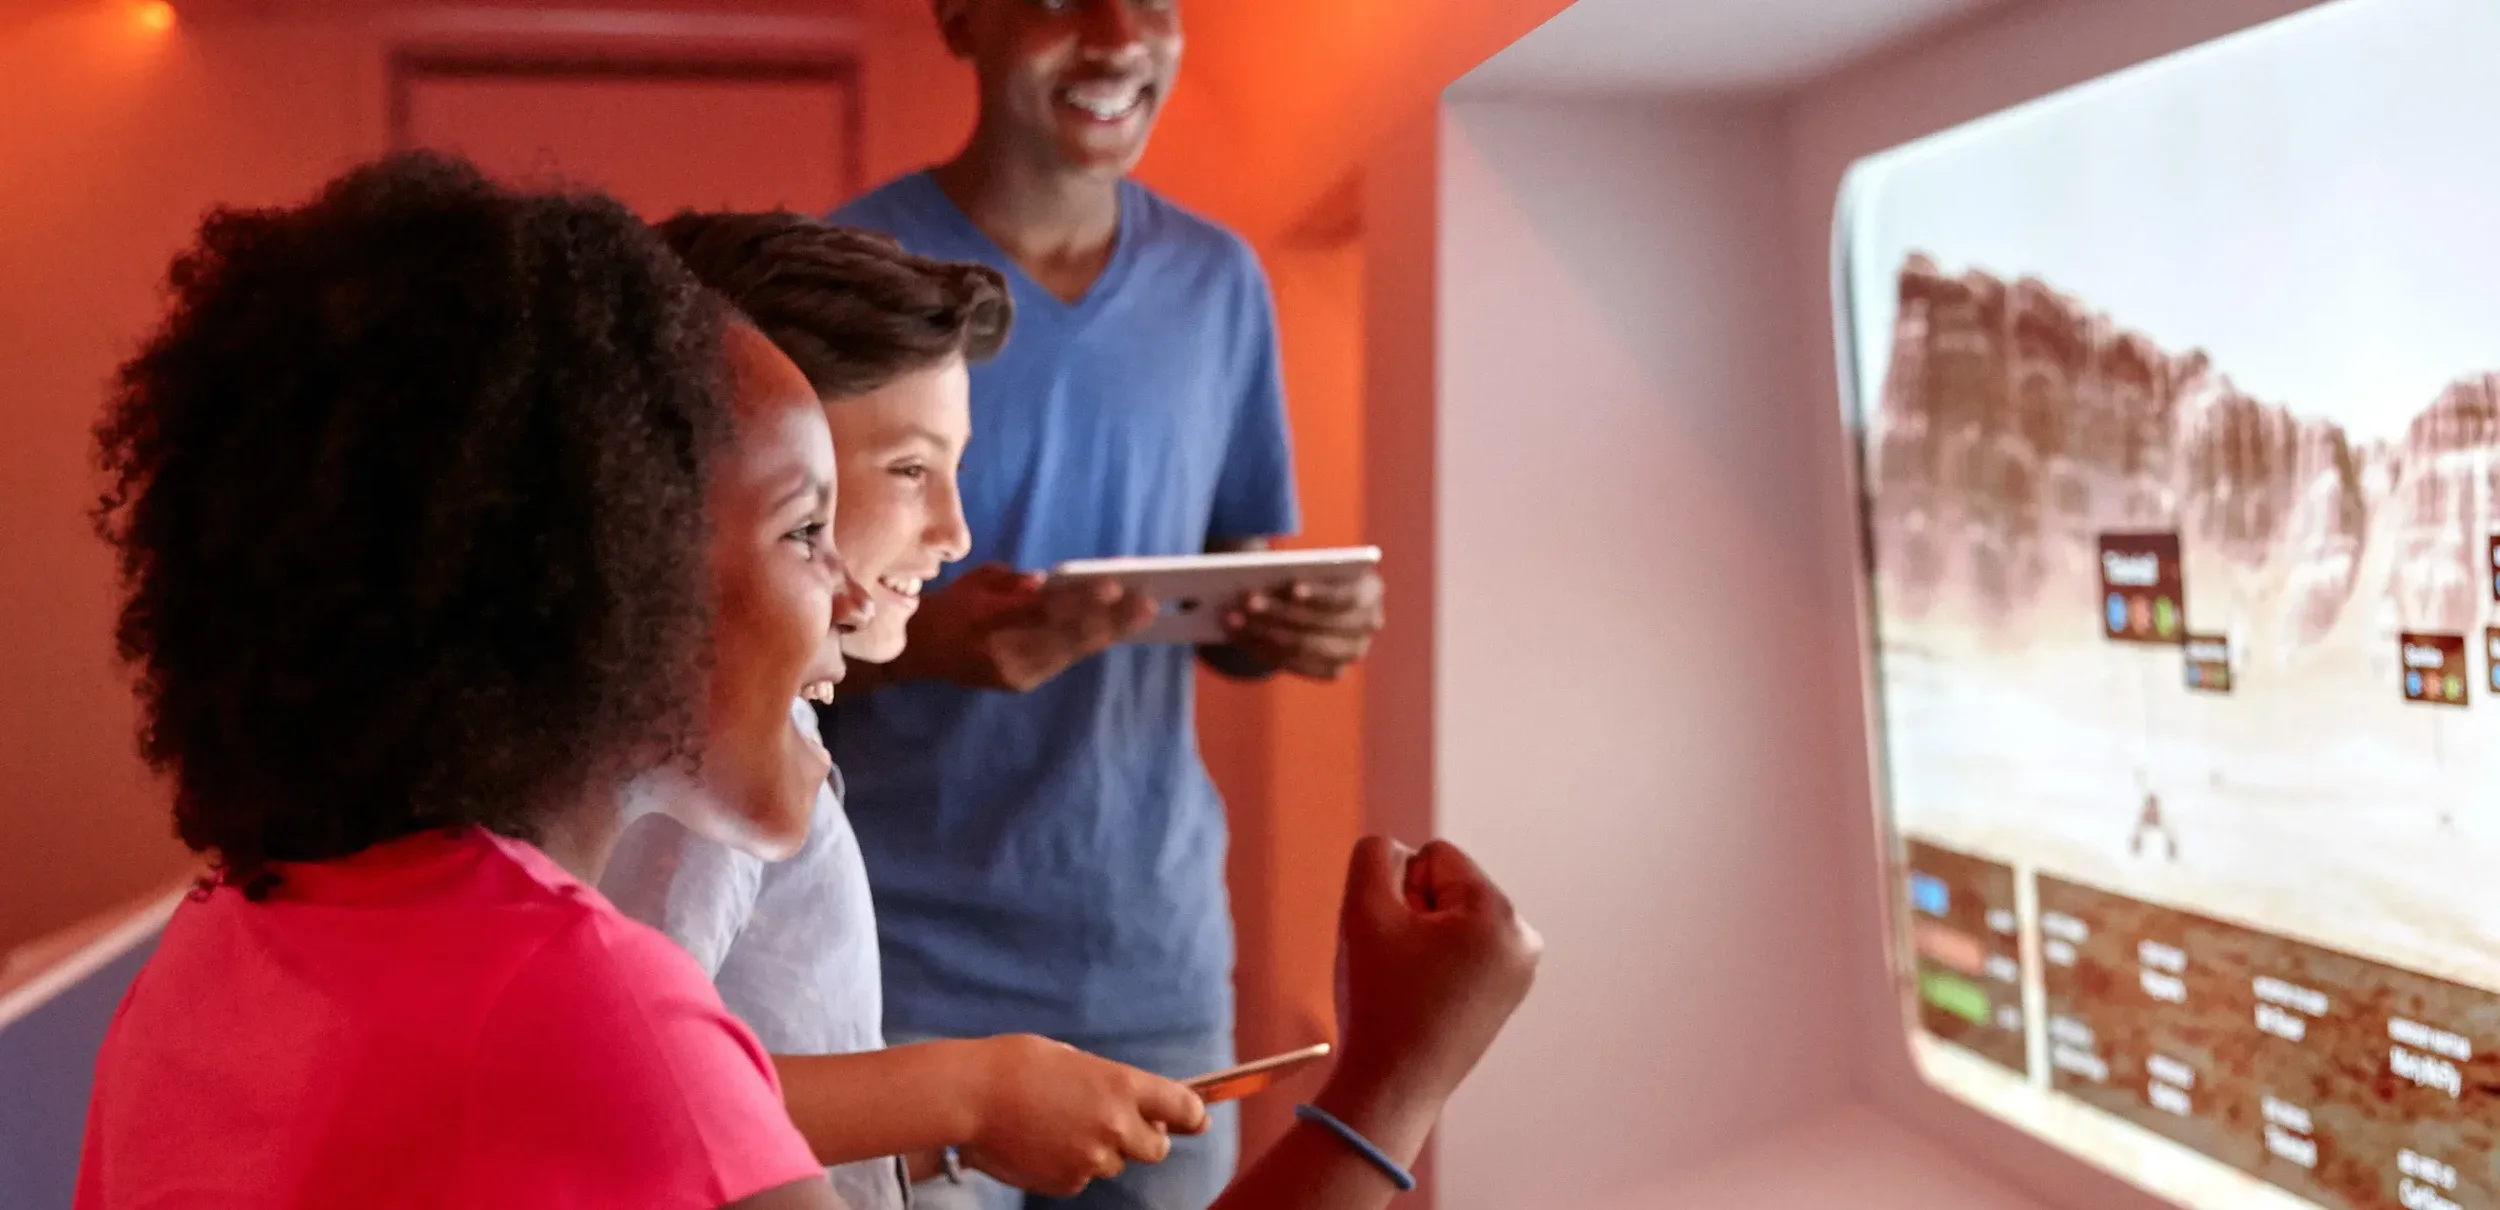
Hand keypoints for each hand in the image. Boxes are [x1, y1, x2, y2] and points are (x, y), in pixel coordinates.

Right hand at [905, 563, 1155, 692]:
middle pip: (1063, 636)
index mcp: (985, 621)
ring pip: (1069, 652)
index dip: (1079, 601)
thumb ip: (1012, 582)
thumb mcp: (977, 581)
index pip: (1040, 611)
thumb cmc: (954, 605)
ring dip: (1107, 633)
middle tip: (1145, 604)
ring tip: (1141, 615)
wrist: (921, 651)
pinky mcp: (1021, 683)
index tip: (1113, 588)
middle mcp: (1002, 654)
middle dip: (1108, 621)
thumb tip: (1043, 582)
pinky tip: (1115, 630)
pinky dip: (1090, 643)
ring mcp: (1013, 674)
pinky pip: (1063, 660)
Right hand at [958, 1034, 1208, 1197]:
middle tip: (1122, 1125)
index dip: (1193, 1115)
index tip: (1197, 1118)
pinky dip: (1070, 1165)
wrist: (969, 1096)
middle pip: (1156, 1148)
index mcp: (1121, 1085)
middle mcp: (1115, 1125)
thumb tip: (1132, 1103)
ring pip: (1114, 1163)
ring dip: (1100, 1150)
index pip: (1182, 1107)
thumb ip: (1110, 1084)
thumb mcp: (1074, 1060)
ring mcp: (1091, 1159)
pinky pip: (1081, 1177)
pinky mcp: (1067, 1183)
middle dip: (1146, 1138)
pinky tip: (1042, 1142)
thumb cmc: (1017, 1065)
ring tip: (1061, 1126)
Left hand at [1220, 572, 1384, 680]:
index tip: (1292, 588)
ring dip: (1263, 633)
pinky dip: (1264, 650)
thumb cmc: (1313, 573)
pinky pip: (1296, 665)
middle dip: (1279, 613)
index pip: (1345, 597)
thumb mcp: (1310, 565)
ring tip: (1232, 618)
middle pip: (1320, 624)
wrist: (1322, 602)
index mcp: (1369, 590)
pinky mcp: (1333, 670)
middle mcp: (1368, 624)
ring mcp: (1352, 651)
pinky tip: (1240, 637)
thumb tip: (1254, 577)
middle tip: (1245, 601)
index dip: (1319, 595)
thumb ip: (1294, 569)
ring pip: (1305, 647)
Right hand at [1327, 837, 1541, 1114]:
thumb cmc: (1378, 1001)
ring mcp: (1519, 971)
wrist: (1390, 1090)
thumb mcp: (1361, 909)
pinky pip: (1458, 951)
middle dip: (1414, 915)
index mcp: (1501, 914)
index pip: (1434, 855)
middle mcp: (1524, 939)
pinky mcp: (1505, 996)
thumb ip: (1372, 854)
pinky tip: (1423, 1000)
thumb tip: (1397, 851)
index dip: (1398, 890)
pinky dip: (1433, 965)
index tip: (1396, 943)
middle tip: (1401, 970)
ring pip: (1450, 919)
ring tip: (1412, 986)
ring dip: (1421, 940)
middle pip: (1447, 886)